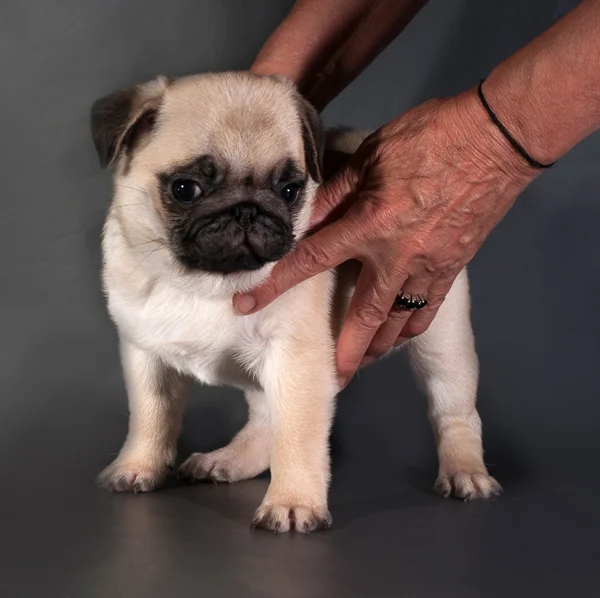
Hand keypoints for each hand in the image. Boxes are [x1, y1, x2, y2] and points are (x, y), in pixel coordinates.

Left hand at [234, 87, 537, 383]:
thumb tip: (303, 215)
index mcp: (369, 224)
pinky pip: (429, 308)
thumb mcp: (371, 155)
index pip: (310, 260)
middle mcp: (396, 256)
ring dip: (379, 346)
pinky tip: (401, 335)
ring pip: (398, 320)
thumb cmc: (432, 136)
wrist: (498, 140)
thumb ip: (335, 192)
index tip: (247, 305)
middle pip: (363, 315)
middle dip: (346, 351)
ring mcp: (428, 267)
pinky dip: (412, 327)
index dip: (275, 284)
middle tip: (334, 379)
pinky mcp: (453, 267)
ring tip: (363, 363)